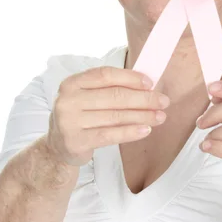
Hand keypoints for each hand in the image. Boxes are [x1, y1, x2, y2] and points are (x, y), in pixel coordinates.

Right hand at [46, 66, 168, 166]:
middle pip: (113, 96)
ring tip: (160, 116)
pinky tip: (146, 130)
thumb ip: (109, 89)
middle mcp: (67, 100)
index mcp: (71, 83)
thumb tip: (147, 86)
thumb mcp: (87, 97)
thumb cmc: (81, 117)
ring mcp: (69, 122)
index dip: (130, 78)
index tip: (150, 83)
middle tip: (163, 101)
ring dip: (142, 116)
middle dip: (143, 98)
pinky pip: (109, 135)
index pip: (105, 75)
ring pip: (115, 116)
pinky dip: (130, 132)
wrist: (58, 146)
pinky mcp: (75, 141)